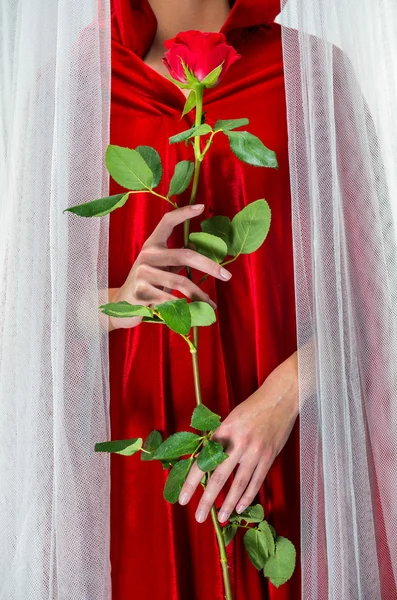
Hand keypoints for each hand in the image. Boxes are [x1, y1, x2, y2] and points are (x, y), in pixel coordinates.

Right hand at [108, 204, 231, 330]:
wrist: (121, 305)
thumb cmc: (147, 284)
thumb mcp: (159, 267)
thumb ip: (175, 259)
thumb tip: (197, 250)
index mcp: (152, 245)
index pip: (167, 222)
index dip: (183, 213)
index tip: (201, 207)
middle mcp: (147, 255)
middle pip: (185, 255)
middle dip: (209, 266)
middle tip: (227, 276)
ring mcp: (142, 273)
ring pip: (180, 282)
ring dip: (200, 295)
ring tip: (211, 304)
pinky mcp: (141, 292)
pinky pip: (170, 300)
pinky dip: (185, 309)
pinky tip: (193, 314)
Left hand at [178, 352, 298, 522]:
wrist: (279, 399)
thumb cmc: (251, 408)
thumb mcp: (229, 420)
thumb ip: (218, 440)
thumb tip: (203, 462)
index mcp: (223, 432)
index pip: (203, 462)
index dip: (191, 482)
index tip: (183, 499)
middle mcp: (238, 443)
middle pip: (219, 478)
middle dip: (207, 500)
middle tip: (199, 517)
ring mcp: (255, 452)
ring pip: (239, 484)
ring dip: (228, 504)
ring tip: (221, 518)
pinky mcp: (269, 457)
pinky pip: (256, 481)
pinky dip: (248, 496)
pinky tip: (240, 507)